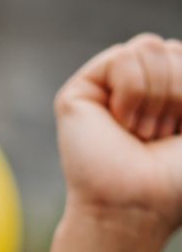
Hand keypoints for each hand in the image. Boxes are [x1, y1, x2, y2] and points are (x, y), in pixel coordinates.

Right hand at [56, 36, 181, 251]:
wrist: (137, 205)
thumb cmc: (174, 175)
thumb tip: (160, 50)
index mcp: (167, 89)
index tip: (180, 131)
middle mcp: (136, 86)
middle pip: (171, 47)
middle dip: (177, 91)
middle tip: (156, 136)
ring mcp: (107, 87)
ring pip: (148, 46)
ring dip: (155, 96)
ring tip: (138, 132)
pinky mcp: (80, 92)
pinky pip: (123, 56)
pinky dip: (132, 92)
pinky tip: (120, 122)